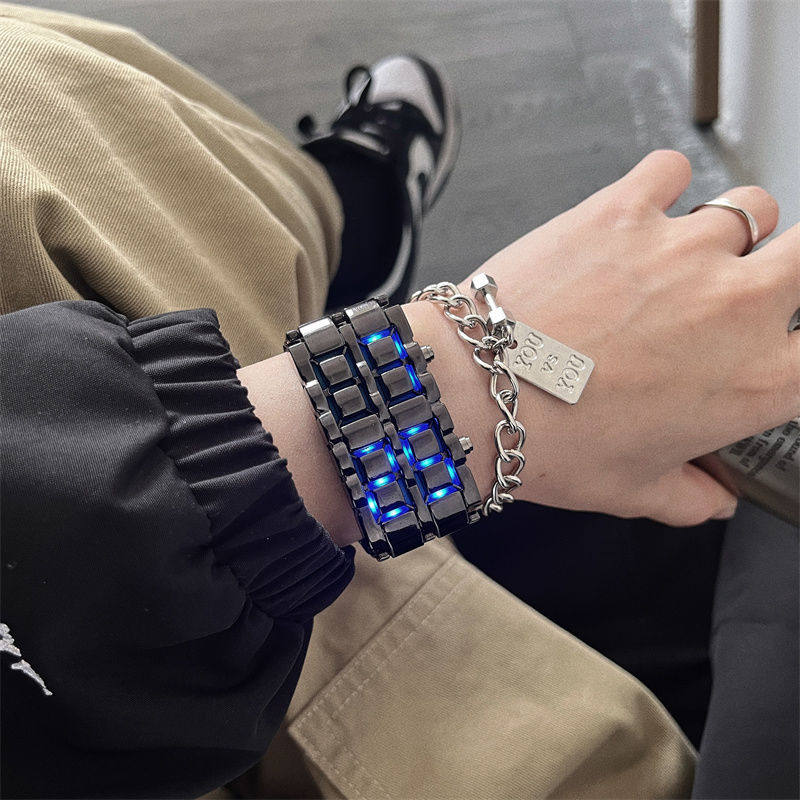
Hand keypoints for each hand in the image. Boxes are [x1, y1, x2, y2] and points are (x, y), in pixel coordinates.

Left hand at [406, 150, 798, 526]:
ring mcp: (684, 249)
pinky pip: (672, 170)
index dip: (799, 338)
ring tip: (679, 257)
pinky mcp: (626, 210)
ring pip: (749, 208)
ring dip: (726, 231)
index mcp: (754, 381)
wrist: (477, 393)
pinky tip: (638, 213)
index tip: (779, 335)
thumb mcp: (633, 491)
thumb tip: (715, 498)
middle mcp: (737, 306)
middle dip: (789, 266)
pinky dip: (662, 185)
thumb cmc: (553, 445)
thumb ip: (691, 497)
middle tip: (748, 283)